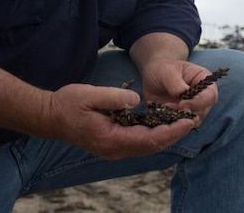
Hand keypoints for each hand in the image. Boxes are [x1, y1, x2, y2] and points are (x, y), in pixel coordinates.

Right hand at [44, 83, 195, 159]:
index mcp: (111, 139)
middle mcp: (115, 148)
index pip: (149, 139)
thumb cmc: (68, 104)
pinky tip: (165, 122)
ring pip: (148, 145)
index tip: (188, 121)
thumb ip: (114, 97)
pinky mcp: (114, 142)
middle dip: (174, 134)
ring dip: (167, 134)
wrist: (50, 116)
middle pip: (152, 145)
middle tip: (193, 119)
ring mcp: (115, 148)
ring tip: (185, 120)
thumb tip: (136, 100)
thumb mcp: (90, 95)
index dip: (171, 131)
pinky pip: (140, 141)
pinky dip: (155, 133)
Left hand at [140, 58, 219, 127]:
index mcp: (205, 81)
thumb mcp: (167, 71)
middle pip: (203, 112)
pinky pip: (181, 127)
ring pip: (193, 122)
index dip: (198, 102)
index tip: (182, 104)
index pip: (209, 96)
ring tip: (163, 110)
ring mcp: (194, 110)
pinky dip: (173, 125)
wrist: (153, 78)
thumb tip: (182, 93)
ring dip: (179, 119)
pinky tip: (162, 117)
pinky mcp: (183, 119)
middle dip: (187, 113)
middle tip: (169, 108)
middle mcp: (203, 98)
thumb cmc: (163, 69)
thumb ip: (175, 82)